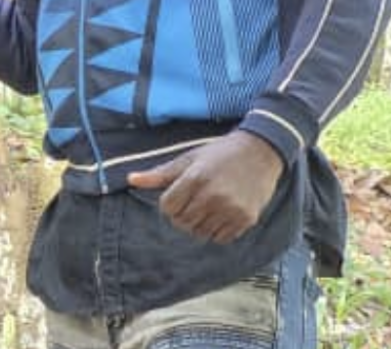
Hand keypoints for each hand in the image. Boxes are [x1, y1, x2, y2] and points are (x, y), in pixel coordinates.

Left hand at [125, 130, 284, 243]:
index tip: (176, 197)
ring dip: (199, 224)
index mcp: (196, 178)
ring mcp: (231, 209)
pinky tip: (220, 213)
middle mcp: (213, 195)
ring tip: (206, 206)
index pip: (168, 208)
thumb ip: (160, 174)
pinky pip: (221, 238)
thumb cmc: (220, 153)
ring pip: (201, 233)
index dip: (168, 204)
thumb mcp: (188, 159)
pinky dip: (217, 230)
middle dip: (182, 215)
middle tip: (192, 201)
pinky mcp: (246, 219)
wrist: (259, 152)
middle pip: (183, 223)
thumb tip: (131, 180)